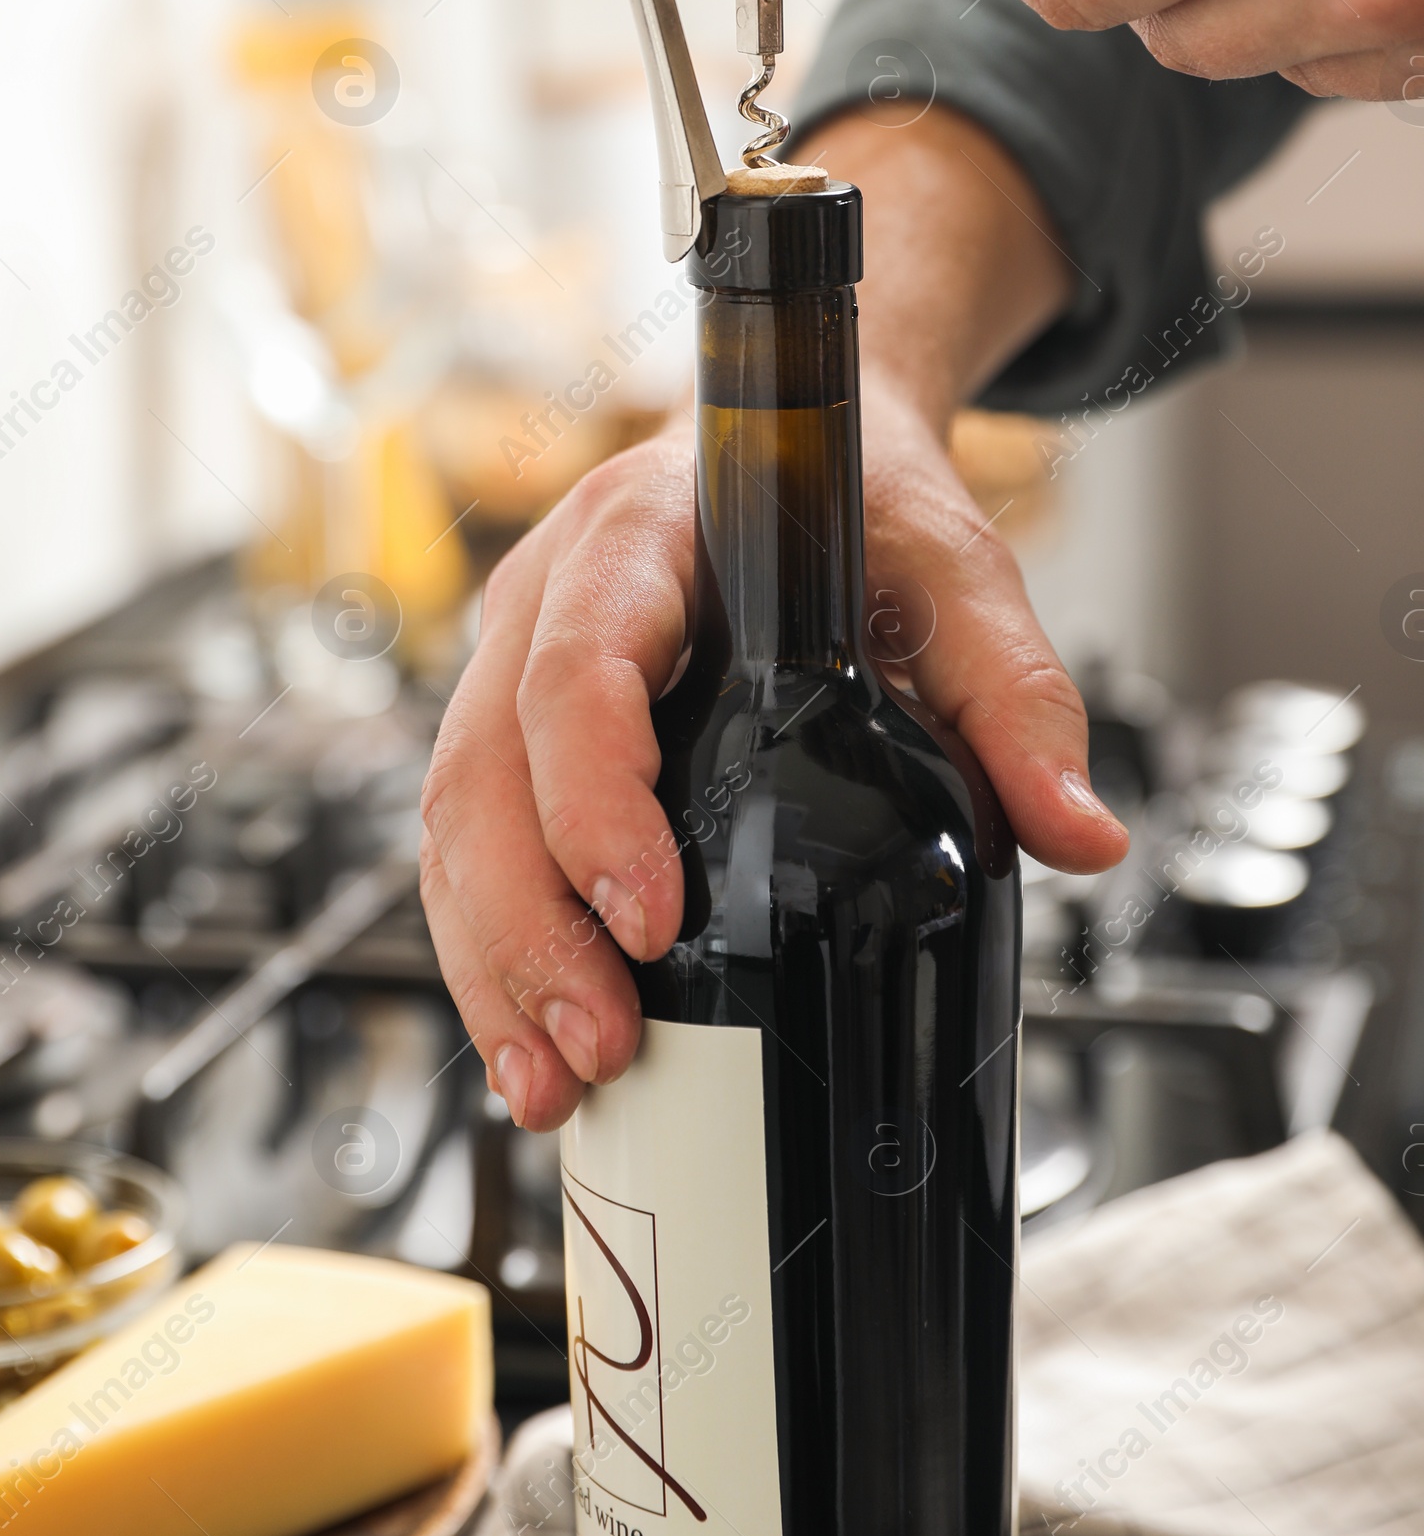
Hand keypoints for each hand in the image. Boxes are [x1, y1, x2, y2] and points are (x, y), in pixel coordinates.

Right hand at [421, 354, 1125, 1134]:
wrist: (802, 454)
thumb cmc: (857, 499)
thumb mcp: (951, 570)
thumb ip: (1015, 693)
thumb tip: (1080, 836)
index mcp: (638, 535)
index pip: (578, 666)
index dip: (594, 796)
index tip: (652, 916)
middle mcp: (548, 593)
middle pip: (486, 768)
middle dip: (529, 925)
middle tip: (599, 1046)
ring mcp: (510, 661)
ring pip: (455, 821)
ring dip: (496, 961)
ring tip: (558, 1081)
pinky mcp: (513, 729)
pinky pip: (470, 844)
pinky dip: (495, 950)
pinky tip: (540, 1042)